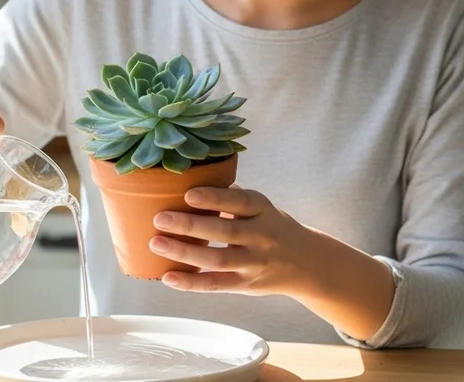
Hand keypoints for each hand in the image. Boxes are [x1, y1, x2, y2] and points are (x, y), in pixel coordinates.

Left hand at [148, 185, 316, 296]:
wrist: (306, 263)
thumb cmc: (272, 227)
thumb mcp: (262, 208)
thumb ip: (233, 198)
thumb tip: (191, 178)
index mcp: (265, 210)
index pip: (241, 201)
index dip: (215, 198)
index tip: (188, 194)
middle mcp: (262, 236)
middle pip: (226, 231)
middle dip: (191, 225)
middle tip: (160, 218)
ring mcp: (255, 263)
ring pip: (218, 260)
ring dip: (185, 252)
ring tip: (156, 243)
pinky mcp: (246, 284)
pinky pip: (217, 284)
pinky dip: (191, 282)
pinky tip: (168, 276)